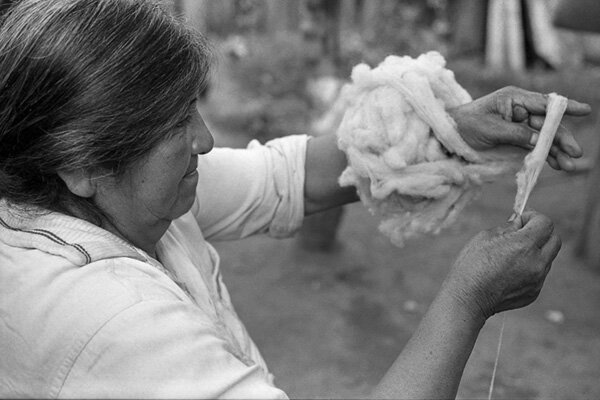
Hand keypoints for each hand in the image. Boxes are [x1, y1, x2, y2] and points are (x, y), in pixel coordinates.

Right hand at [444, 211, 560, 320]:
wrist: (468, 298)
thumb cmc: (472, 265)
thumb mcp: (485, 236)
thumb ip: (507, 227)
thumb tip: (519, 223)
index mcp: (524, 245)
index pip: (545, 223)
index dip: (533, 217)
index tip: (522, 220)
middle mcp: (536, 263)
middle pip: (555, 239)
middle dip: (541, 233)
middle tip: (523, 234)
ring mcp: (537, 280)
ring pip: (547, 258)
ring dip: (535, 252)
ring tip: (511, 256)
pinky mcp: (534, 292)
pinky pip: (539, 274)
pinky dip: (529, 268)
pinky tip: (509, 271)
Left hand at [449, 86, 590, 170]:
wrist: (448, 137)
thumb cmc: (465, 126)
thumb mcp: (490, 129)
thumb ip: (515, 134)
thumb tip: (538, 140)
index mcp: (514, 99)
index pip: (544, 103)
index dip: (565, 108)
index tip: (586, 110)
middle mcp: (520, 110)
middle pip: (547, 124)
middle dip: (562, 139)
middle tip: (574, 153)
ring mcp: (519, 125)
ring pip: (543, 138)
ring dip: (556, 151)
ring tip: (568, 166)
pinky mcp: (515, 139)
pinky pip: (534, 146)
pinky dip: (545, 155)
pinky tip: (557, 165)